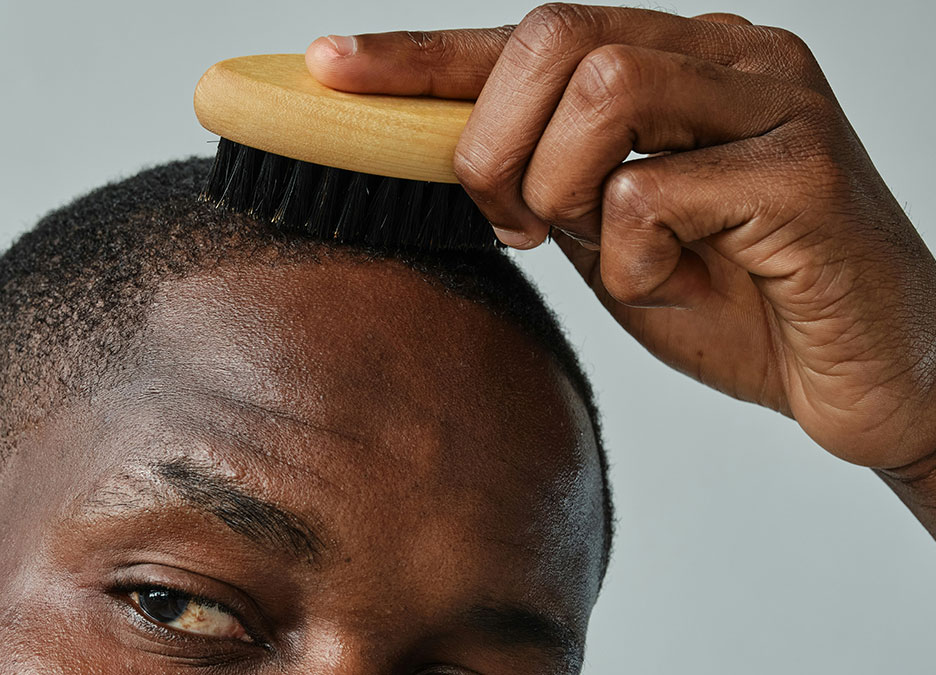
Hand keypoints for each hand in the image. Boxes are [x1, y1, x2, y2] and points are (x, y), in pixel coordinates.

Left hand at [305, 6, 935, 488]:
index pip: (525, 36)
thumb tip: (447, 159)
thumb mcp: (612, 238)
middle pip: (553, 34)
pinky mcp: (804, 167)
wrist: (864, 376)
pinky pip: (654, 189)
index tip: (328, 67)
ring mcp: (773, 99)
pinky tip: (679, 283)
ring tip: (606, 251)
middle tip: (518, 223)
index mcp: (675, 60)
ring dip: (564, 188)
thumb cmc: (739, 301)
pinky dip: (634, 257)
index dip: (420, 54)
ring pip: (604, 86)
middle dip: (494, 142)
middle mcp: (725, 54)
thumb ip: (548, 186)